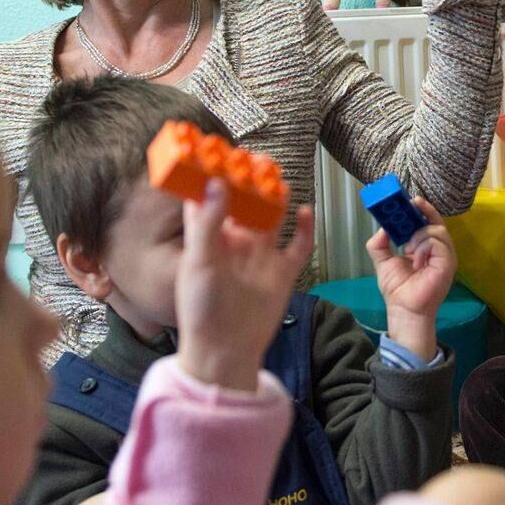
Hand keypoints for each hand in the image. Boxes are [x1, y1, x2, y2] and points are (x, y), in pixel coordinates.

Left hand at [175, 179, 313, 391]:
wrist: (226, 352)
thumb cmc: (203, 311)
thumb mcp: (199, 263)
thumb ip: (207, 223)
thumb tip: (216, 183)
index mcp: (209, 238)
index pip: (210, 197)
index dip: (214, 175)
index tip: (219, 152)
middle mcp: (236, 243)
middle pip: (246, 202)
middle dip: (251, 180)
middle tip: (257, 159)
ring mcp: (261, 256)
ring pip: (272, 217)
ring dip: (276, 197)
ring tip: (278, 177)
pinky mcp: (283, 272)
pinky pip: (298, 246)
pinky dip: (304, 229)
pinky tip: (304, 211)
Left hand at [365, 197, 455, 363]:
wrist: (404, 309)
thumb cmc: (397, 289)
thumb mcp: (382, 261)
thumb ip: (380, 244)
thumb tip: (381, 227)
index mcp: (425, 247)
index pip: (427, 222)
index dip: (419, 209)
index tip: (409, 200)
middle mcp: (438, 250)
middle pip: (436, 221)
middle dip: (424, 209)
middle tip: (413, 202)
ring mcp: (445, 256)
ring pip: (437, 230)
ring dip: (419, 233)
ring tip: (408, 247)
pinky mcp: (448, 263)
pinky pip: (438, 242)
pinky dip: (424, 245)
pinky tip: (415, 255)